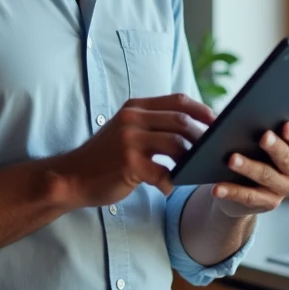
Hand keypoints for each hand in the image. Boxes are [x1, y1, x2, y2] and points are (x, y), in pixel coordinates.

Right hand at [52, 94, 214, 207]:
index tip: (217, 122)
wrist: (71, 177)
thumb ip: (151, 125)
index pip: (178, 100)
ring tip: (194, 171)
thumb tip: (190, 130)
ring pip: (176, 145)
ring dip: (190, 160)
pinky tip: (168, 189)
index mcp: (134, 107)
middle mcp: (132, 119)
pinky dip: (171, 183)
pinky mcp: (128, 163)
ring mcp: (129, 140)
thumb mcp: (124, 130)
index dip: (202, 110)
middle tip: (213, 152)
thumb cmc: (103, 158)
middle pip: (181, 121)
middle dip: (202, 137)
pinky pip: (163, 172)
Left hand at [210, 122, 288, 217]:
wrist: (243, 184)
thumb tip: (246, 118)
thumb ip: (261, 128)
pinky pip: (248, 197)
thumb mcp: (259, 139)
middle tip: (263, 137)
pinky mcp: (268, 203)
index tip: (285, 125)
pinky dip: (231, 191)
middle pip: (286, 159)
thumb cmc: (253, 150)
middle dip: (274, 148)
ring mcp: (284, 189)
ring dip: (248, 167)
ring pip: (266, 176)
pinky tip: (216, 188)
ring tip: (231, 159)